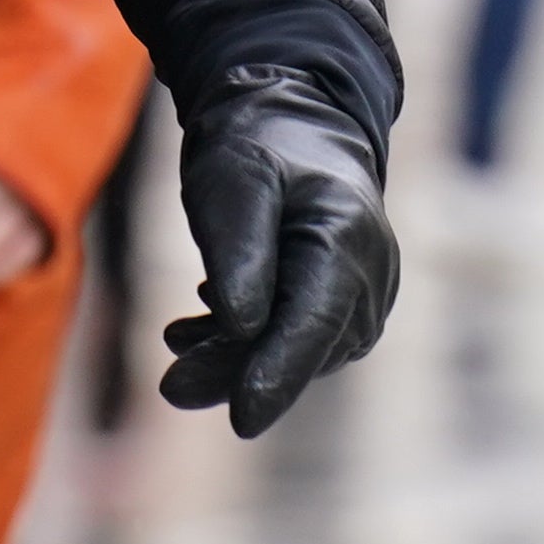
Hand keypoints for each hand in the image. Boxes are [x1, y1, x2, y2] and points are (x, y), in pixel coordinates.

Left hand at [161, 69, 395, 436]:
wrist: (289, 123)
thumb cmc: (257, 146)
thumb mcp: (232, 183)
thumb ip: (239, 252)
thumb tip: (241, 328)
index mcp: (347, 235)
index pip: (315, 322)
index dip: (278, 374)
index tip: (242, 420)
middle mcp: (372, 272)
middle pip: (306, 346)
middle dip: (238, 372)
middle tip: (171, 387)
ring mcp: (367, 291)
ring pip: (302, 349)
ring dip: (238, 359)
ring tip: (176, 344)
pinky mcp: (347, 302)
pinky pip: (301, 338)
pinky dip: (249, 345)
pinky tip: (198, 332)